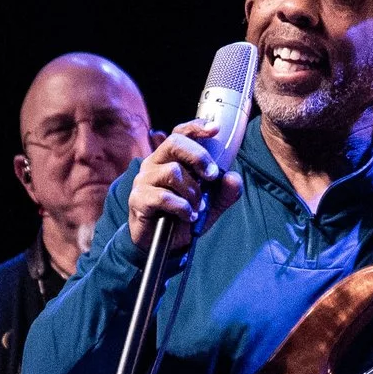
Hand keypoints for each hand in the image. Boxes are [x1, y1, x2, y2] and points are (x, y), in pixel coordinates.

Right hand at [126, 119, 243, 251]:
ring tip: (196, 208)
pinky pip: (163, 196)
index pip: (180, 134)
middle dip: (199, 157)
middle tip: (212, 176)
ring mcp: (144, 180)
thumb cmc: (183, 216)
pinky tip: (187, 217)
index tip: (215, 130)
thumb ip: (224, 192)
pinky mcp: (138, 199)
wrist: (163, 245)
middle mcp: (154, 164)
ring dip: (192, 192)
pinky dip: (182, 208)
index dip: (195, 127)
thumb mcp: (210, 205)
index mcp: (170, 158)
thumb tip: (233, 178)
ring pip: (173, 172)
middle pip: (175, 144)